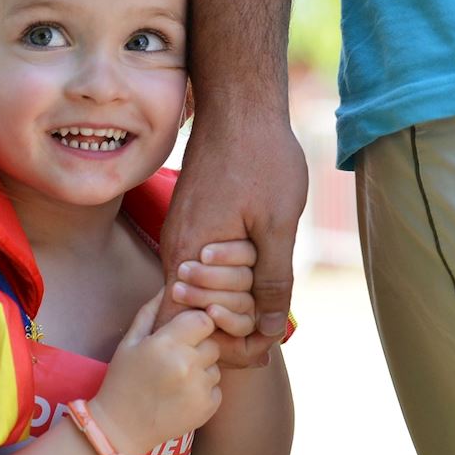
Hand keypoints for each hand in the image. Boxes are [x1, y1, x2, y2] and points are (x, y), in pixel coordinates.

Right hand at [92, 292, 221, 454]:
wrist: (121, 428)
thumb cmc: (122, 381)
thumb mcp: (129, 342)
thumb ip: (150, 311)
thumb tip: (167, 286)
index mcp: (167, 344)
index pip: (203, 319)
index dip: (196, 323)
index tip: (185, 331)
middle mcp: (187, 364)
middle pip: (213, 342)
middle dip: (199, 347)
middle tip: (177, 358)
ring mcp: (199, 388)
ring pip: (216, 366)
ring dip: (202, 369)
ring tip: (176, 380)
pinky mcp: (208, 408)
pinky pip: (216, 388)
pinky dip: (203, 390)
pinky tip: (180, 396)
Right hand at [158, 112, 307, 367]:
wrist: (240, 106)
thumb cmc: (261, 159)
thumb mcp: (278, 225)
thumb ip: (271, 281)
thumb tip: (268, 331)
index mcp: (190, 255)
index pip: (188, 325)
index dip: (227, 344)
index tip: (264, 348)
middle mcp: (176, 250)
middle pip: (195, 314)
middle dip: (235, 325)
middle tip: (274, 323)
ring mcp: (181, 235)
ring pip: (201, 290)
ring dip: (234, 298)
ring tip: (270, 293)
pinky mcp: (189, 222)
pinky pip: (203, 266)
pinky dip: (229, 275)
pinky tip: (258, 265)